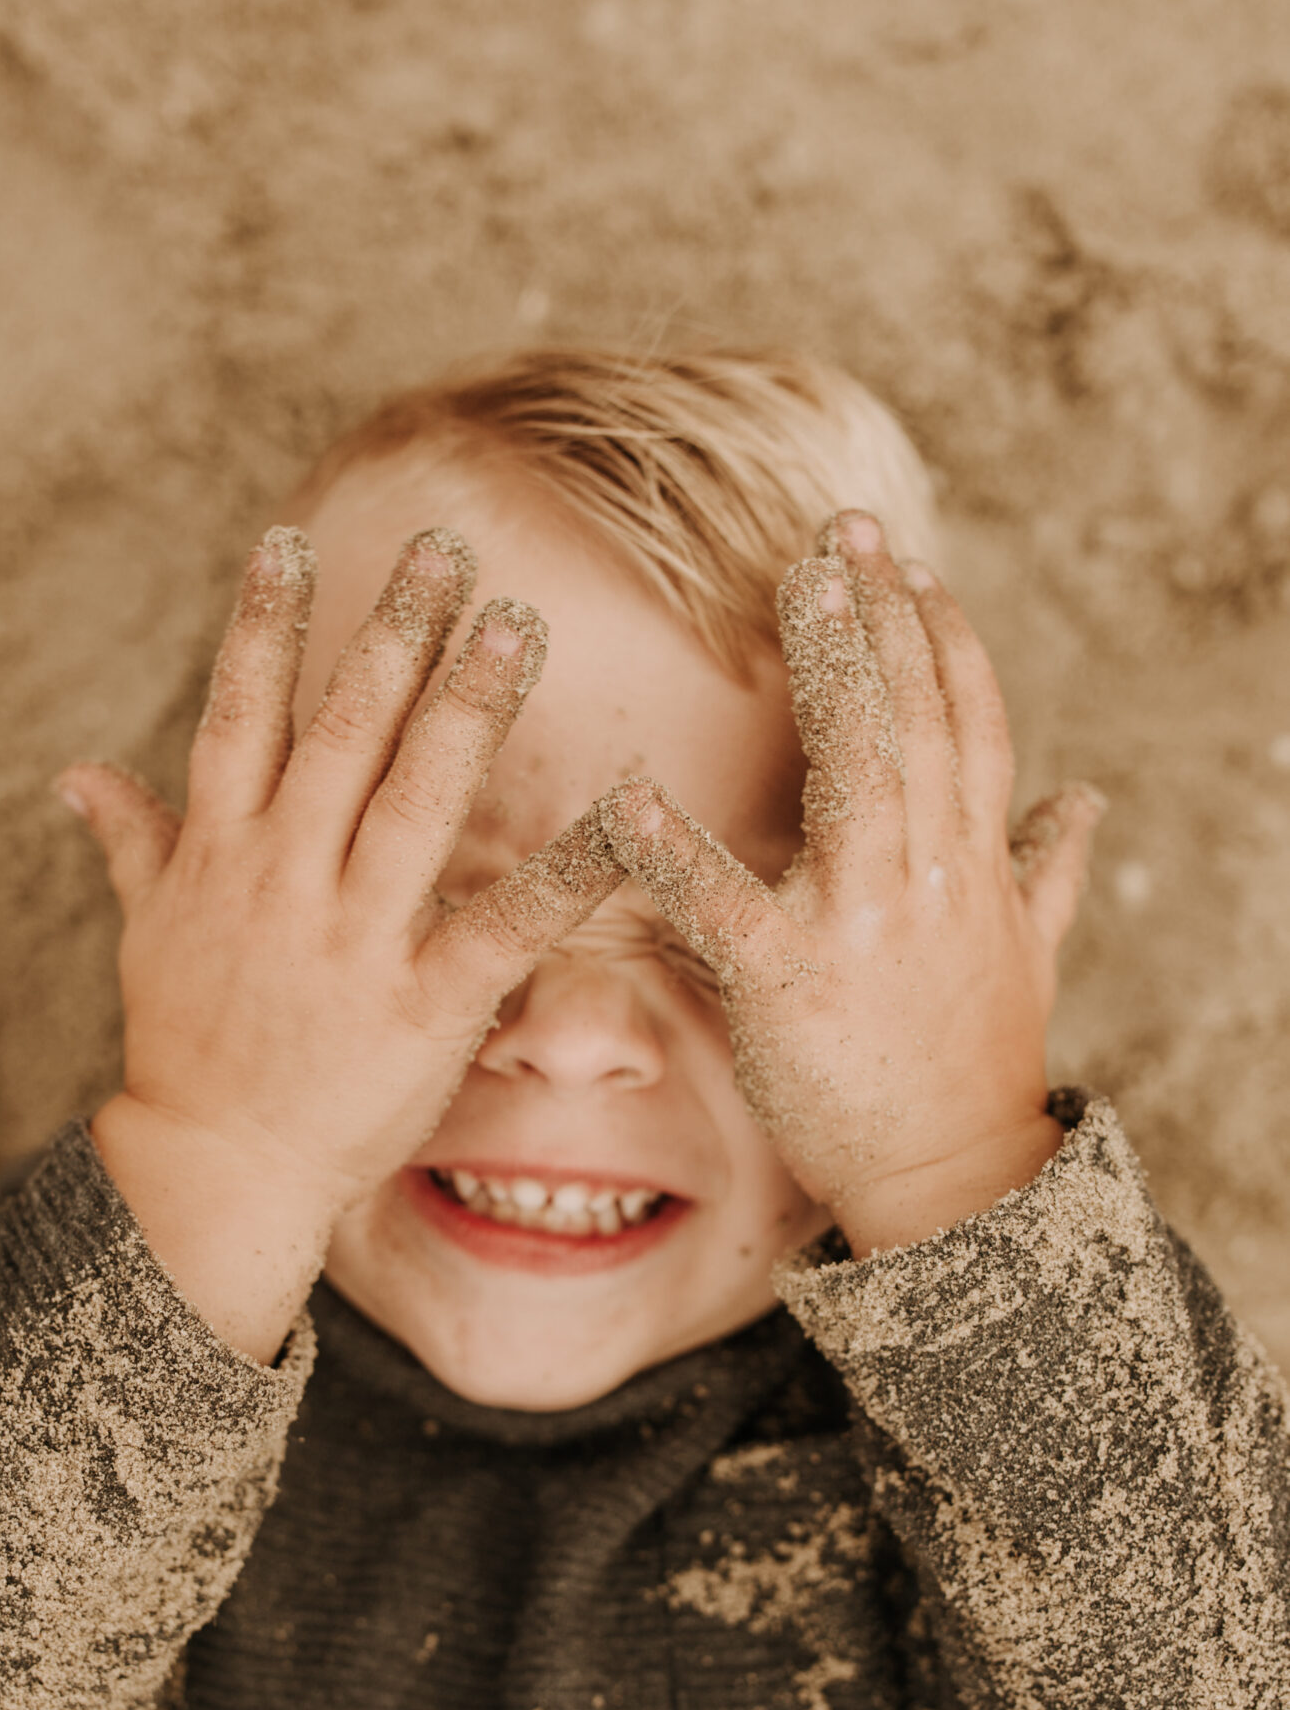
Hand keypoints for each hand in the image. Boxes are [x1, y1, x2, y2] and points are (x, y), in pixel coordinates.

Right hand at [58, 525, 623, 1358]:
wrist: (214, 1172)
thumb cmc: (185, 1048)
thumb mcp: (148, 934)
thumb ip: (134, 841)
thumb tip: (75, 775)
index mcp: (220, 855)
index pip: (239, 715)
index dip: (263, 627)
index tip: (289, 540)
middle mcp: (283, 879)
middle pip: (341, 733)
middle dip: (393, 635)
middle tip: (445, 549)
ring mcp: (352, 938)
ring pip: (415, 799)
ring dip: (466, 707)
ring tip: (513, 623)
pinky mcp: (422, 1003)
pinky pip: (506, 925)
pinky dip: (569, 870)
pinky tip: (628, 811)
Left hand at [600, 512, 1102, 1256]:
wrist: (955, 1179)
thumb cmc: (976, 1067)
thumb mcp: (1030, 956)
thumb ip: (1046, 872)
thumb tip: (1083, 804)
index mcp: (973, 863)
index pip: (967, 722)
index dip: (939, 637)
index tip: (906, 564)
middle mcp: (931, 875)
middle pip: (916, 717)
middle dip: (881, 617)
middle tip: (841, 530)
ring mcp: (866, 924)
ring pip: (861, 768)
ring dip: (836, 667)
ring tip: (800, 585)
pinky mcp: (791, 984)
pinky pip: (725, 906)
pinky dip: (674, 849)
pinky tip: (625, 796)